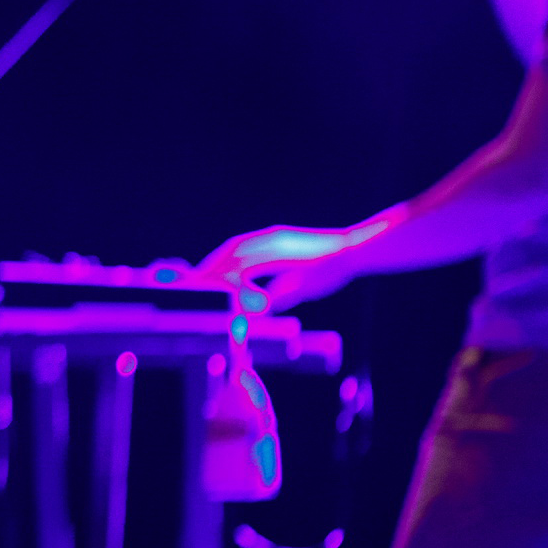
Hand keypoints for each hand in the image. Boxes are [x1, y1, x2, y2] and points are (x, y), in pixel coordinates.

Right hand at [198, 224, 358, 309]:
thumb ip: (278, 296)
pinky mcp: (278, 239)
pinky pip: (247, 246)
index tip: (202, 289)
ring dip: (218, 260)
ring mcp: (273, 236)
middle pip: (230, 251)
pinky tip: (229, 270)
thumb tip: (254, 311)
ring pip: (236, 246)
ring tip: (204, 275)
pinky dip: (232, 257)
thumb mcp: (306, 287)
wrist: (355, 248)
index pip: (235, 262)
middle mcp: (270, 238)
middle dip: (209, 266)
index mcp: (274, 249)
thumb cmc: (333, 269)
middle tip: (192, 281)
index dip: (215, 276)